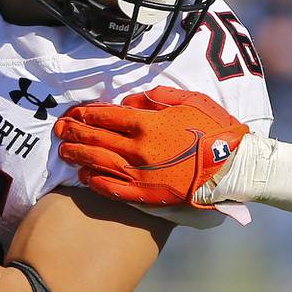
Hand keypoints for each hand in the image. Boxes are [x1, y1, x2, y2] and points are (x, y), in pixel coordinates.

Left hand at [54, 85, 249, 206]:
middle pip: (96, 139)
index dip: (86, 114)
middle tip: (59, 130)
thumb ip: (155, 98)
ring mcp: (140, 173)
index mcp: (146, 123)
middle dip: (74, 133)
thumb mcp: (188, 101)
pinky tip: (85, 178)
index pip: (106, 116)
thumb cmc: (214, 129)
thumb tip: (131, 102)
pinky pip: (114, 189)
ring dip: (79, 156)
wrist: (232, 166)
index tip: (73, 113)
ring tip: (65, 152)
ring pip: (99, 163)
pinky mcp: (147, 193)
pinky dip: (96, 182)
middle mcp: (137, 149)